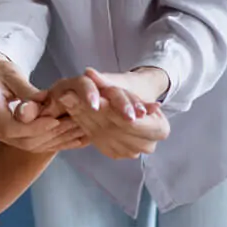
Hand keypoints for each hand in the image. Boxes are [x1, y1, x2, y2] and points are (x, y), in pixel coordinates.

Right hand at [0, 49, 84, 152]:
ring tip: (76, 130)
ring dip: (54, 140)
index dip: (34, 127)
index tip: (55, 120)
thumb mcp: (11, 74)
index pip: (12, 128)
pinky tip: (72, 138)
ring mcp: (2, 134)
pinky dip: (53, 142)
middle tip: (71, 125)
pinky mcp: (12, 136)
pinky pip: (33, 144)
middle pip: (23, 141)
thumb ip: (26, 89)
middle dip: (49, 134)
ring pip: (30, 146)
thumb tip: (43, 99)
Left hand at [54, 70, 169, 159]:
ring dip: (83, 119)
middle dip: (90, 112)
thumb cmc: (131, 91)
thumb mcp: (120, 84)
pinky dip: (84, 125)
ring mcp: (131, 153)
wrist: (134, 105)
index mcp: (160, 129)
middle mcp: (147, 146)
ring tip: (66, 101)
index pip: (129, 122)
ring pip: (102, 135)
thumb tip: (87, 72)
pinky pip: (98, 140)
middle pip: (114, 130)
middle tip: (66, 96)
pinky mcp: (116, 154)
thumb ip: (104, 81)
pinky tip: (72, 112)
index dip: (108, 110)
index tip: (88, 98)